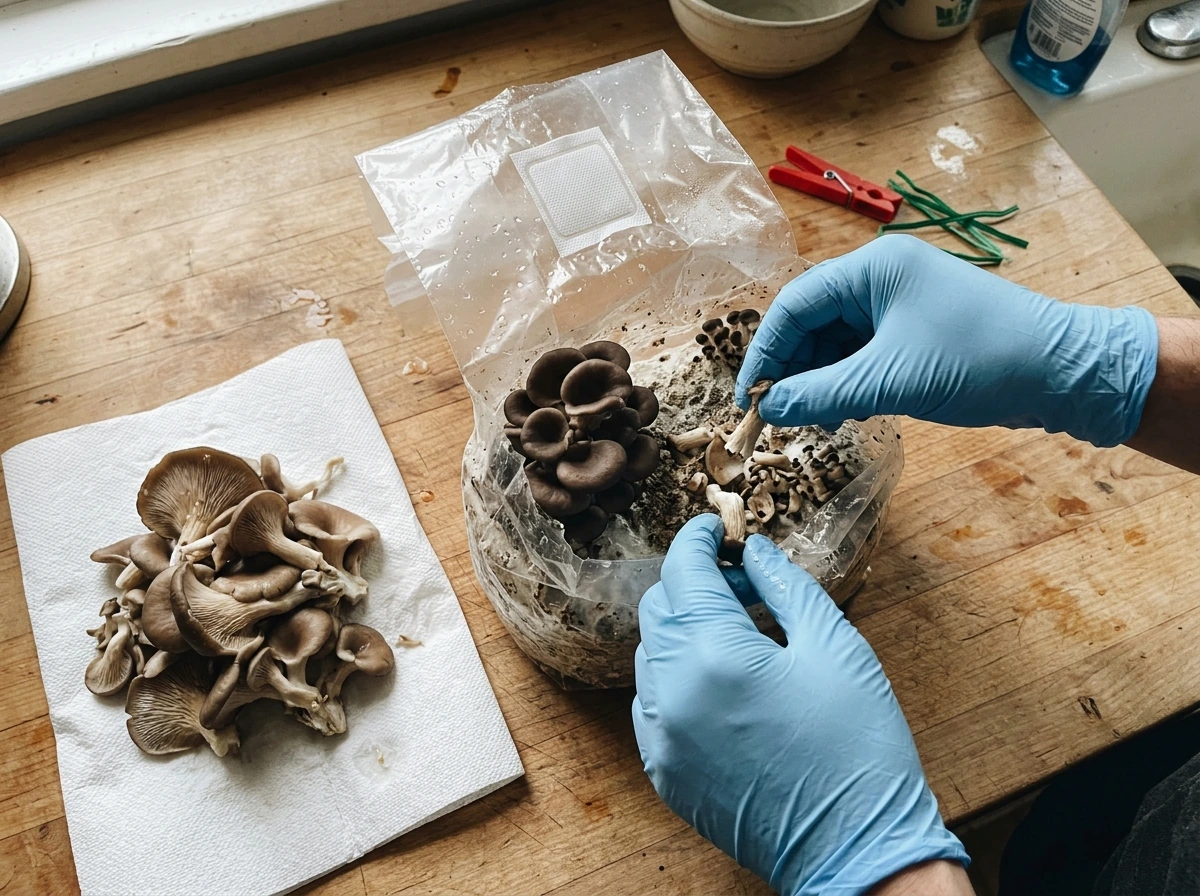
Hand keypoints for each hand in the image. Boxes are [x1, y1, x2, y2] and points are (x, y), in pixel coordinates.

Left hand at [633, 515, 967, 895]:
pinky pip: (649, 703)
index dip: (698, 540)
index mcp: (715, 655)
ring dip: (683, 629)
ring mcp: (660, 737)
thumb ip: (786, 586)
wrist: (857, 850)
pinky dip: (675, 678)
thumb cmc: (857, 747)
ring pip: (649, 654)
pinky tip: (722, 683)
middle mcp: (672, 693)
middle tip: (745, 586)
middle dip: (694, 583)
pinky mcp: (663, 771)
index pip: (684, 571)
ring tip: (740, 636)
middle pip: (658, 608)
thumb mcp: (835, 648)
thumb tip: (753, 551)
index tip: (715, 529)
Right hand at [736, 234, 1158, 447]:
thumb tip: (769, 410)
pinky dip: (848, 383)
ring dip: (819, 380)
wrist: (1063, 372)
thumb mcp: (889, 381)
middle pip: (812, 323)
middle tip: (778, 415)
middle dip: (792, 369)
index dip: (765, 353)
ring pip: (836, 342)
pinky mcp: (917, 332)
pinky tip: (845, 411)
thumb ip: (820, 394)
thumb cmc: (978, 360)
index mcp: (872, 269)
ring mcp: (901, 305)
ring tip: (814, 418)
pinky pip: (863, 354)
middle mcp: (882, 279)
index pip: (794, 305)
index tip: (748, 398)